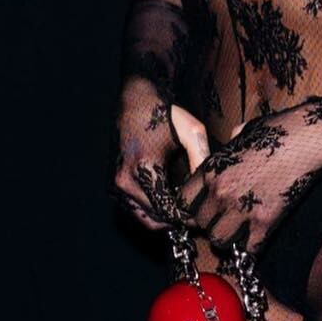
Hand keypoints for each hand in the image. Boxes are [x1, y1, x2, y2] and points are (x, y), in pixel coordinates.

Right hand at [109, 77, 205, 230]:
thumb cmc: (163, 112)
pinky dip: (151, 211)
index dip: (186, 218)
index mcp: (144, 168)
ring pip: (142, 217)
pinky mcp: (114, 182)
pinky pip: (134, 208)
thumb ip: (200, 160)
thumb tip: (207, 187)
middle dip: (176, 222)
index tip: (202, 217)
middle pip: (154, 219)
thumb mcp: (191, 131)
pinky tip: (169, 202)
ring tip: (184, 212)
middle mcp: (125, 180)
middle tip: (196, 218)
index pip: (167, 210)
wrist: (134, 99)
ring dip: (163, 219)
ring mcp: (116, 183)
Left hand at [172, 107, 321, 256]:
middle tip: (227, 218)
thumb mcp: (242, 132)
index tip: (205, 206)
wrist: (307, 139)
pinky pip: (249, 248)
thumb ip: (229, 144)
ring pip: (220, 240)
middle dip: (212, 222)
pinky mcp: (265, 222)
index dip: (193, 206)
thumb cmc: (277, 130)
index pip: (183, 201)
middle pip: (201, 224)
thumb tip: (230, 142)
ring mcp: (242, 209)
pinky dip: (254, 244)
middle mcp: (221, 192)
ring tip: (241, 229)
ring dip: (229, 237)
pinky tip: (261, 232)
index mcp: (211, 170)